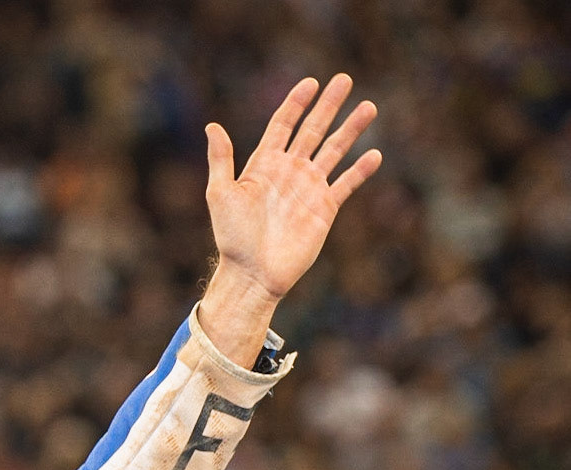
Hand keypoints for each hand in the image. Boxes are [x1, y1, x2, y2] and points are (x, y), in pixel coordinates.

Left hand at [197, 74, 381, 364]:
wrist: (252, 273)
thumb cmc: (231, 237)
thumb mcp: (220, 194)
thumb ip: (221, 159)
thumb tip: (212, 126)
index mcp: (263, 165)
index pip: (283, 125)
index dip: (296, 103)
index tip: (310, 82)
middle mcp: (289, 172)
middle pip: (312, 130)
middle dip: (328, 106)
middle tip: (344, 79)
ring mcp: (308, 189)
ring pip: (334, 151)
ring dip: (351, 129)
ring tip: (369, 106)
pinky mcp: (324, 209)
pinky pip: (346, 184)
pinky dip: (360, 170)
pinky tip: (374, 154)